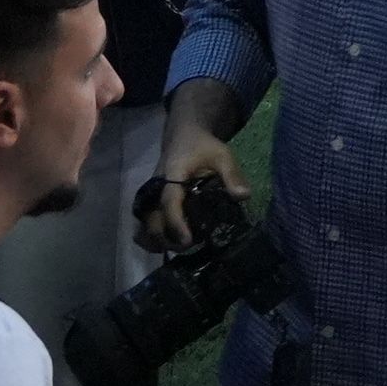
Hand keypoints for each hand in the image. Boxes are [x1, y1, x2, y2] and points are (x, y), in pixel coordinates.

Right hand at [142, 123, 241, 251]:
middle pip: (151, 219)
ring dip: (156, 240)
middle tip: (187, 247)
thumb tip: (243, 197)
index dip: (176, 223)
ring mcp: (150, 196)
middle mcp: (155, 188)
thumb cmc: (202, 147)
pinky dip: (150, 236)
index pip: (169, 202)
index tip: (188, 241)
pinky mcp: (150, 202)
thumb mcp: (222, 155)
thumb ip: (232, 174)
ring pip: (143, 224)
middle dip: (165, 238)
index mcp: (171, 175)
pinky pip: (143, 223)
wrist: (183, 137)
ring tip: (177, 248)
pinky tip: (166, 245)